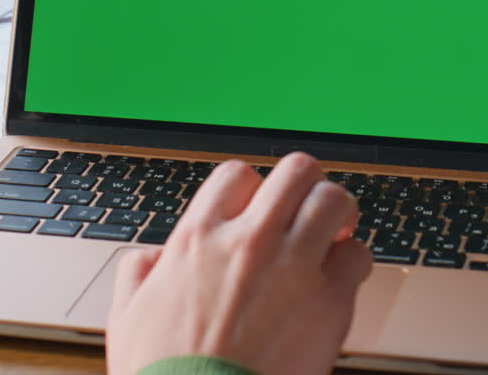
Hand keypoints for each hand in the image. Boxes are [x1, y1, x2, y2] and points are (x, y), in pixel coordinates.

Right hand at [106, 152, 372, 374]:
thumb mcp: (128, 316)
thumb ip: (139, 275)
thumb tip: (151, 260)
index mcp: (199, 239)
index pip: (237, 175)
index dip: (252, 188)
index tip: (258, 208)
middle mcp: (249, 240)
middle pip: (296, 171)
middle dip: (306, 186)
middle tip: (306, 207)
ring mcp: (293, 266)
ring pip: (333, 201)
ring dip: (337, 214)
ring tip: (333, 234)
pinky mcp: (329, 300)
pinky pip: (358, 256)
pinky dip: (353, 263)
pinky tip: (341, 280)